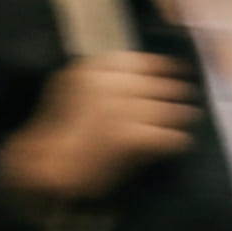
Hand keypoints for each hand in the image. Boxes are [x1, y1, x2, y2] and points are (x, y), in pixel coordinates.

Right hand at [1, 54, 200, 205]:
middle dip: (173, 89)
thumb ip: (100, 85)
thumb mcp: (70, 95)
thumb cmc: (53, 136)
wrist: (40, 169)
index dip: (159, 65)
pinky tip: (180, 141)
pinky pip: (166, 136)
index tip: (176, 68)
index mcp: (87, 70)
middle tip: (188, 94)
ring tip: (190, 116)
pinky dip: (176, 140)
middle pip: (154, 83)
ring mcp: (118, 110)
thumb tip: (138, 81)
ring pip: (165, 108)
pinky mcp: (129, 136)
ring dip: (180, 114)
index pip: (135, 61)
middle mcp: (105, 84)